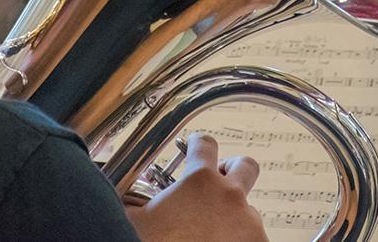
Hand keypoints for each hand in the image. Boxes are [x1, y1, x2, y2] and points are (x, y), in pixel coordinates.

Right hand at [126, 133, 266, 241]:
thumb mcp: (135, 220)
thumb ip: (134, 202)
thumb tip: (124, 199)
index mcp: (199, 183)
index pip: (204, 146)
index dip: (198, 145)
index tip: (195, 147)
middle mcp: (230, 197)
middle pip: (245, 165)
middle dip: (233, 170)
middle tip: (219, 180)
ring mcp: (249, 222)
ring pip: (248, 209)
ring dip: (234, 216)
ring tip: (212, 233)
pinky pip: (254, 237)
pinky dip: (240, 240)